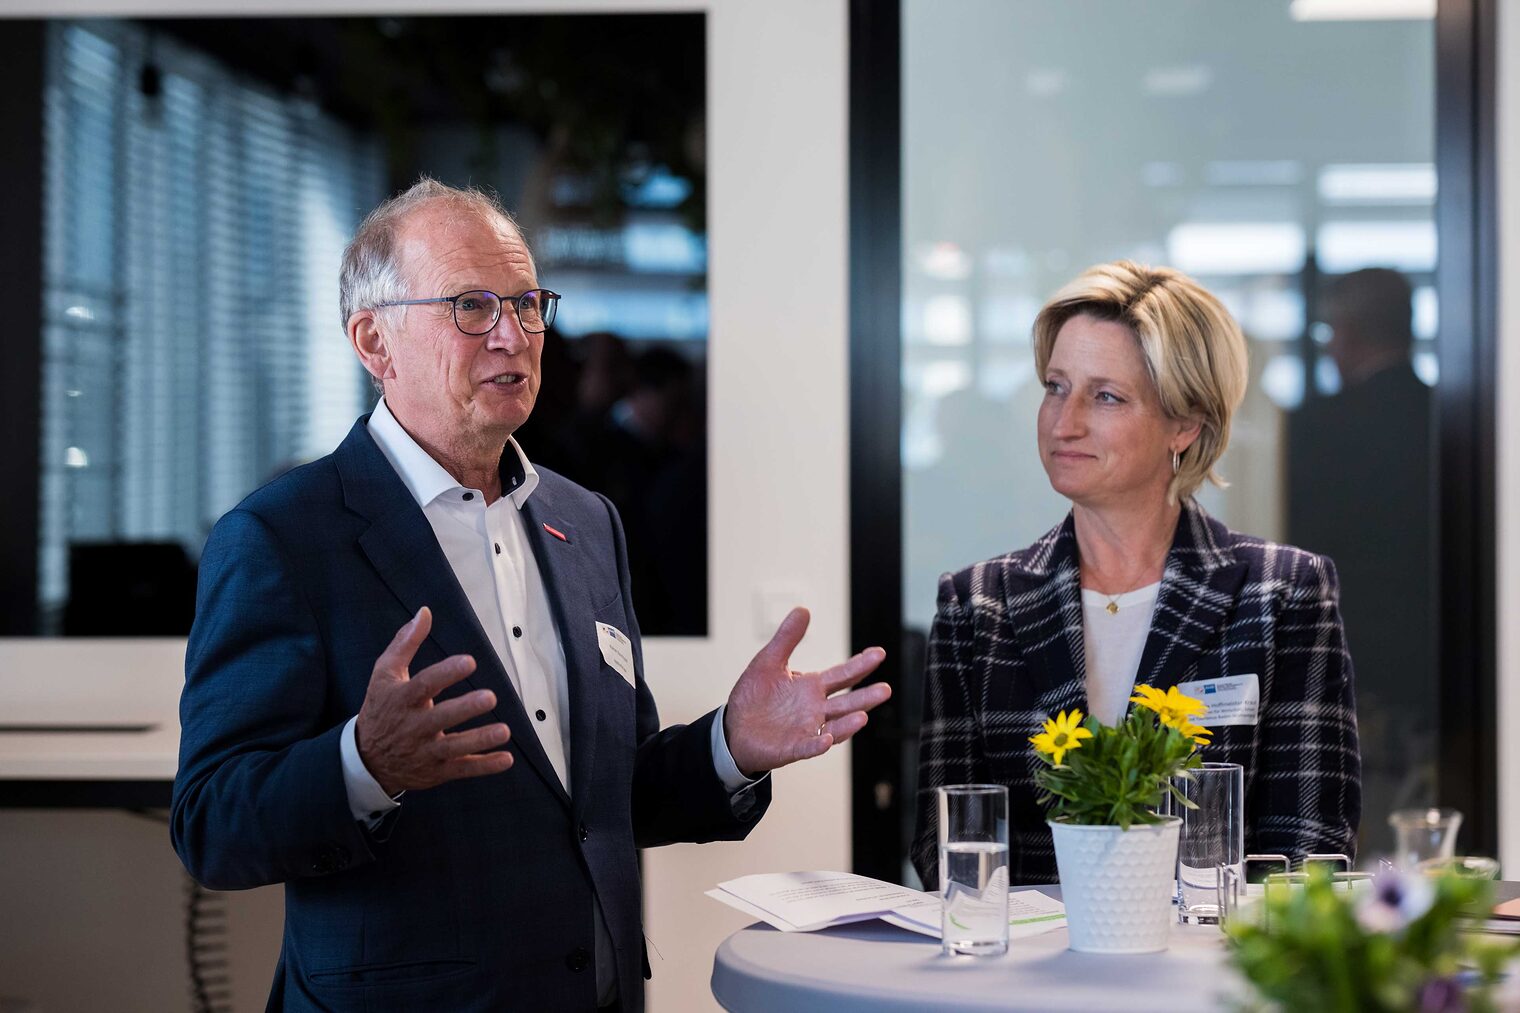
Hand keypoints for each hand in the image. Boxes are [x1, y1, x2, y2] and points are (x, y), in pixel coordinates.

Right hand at [356, 607, 513, 795]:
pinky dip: (485, 766)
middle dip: (465, 709)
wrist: (366, 758)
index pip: (424, 685)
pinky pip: (462, 769)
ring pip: (454, 747)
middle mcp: (413, 727)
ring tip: (504, 731)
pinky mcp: (436, 771)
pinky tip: (506, 759)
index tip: (469, 662)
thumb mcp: (385, 673)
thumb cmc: (382, 707)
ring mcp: (425, 751)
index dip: (446, 674)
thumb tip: (424, 612)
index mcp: (402, 700)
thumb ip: (405, 643)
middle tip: (490, 697)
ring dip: (480, 740)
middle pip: (440, 718)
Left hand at [723, 607, 888, 775]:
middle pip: (846, 703)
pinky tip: (824, 740)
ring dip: (848, 723)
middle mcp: (815, 709)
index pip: (842, 675)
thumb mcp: (768, 661)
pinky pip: (807, 747)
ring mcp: (806, 730)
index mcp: (812, 687)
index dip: (861, 665)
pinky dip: (816, 745)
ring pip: (834, 727)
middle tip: (885, 689)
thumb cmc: (753, 696)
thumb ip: (787, 638)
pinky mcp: (791, 748)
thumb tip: (803, 610)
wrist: (733, 728)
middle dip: (866, 697)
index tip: (879, 653)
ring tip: (863, 716)